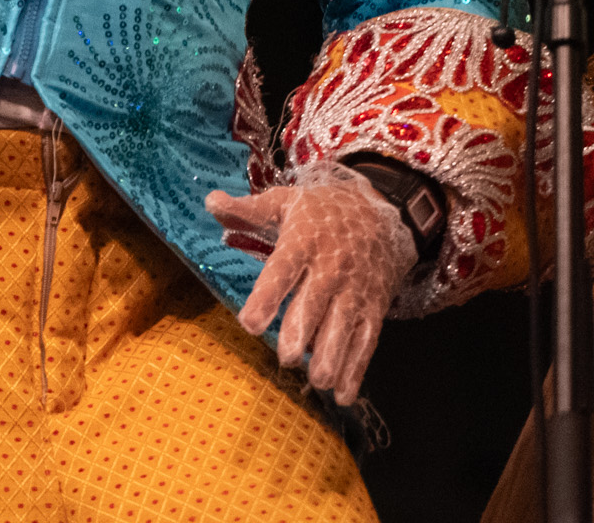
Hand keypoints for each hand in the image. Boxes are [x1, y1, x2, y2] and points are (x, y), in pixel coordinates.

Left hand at [207, 160, 413, 402]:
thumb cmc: (324, 210)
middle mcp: (330, 268)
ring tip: (315, 380)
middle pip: (314, 305)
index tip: (249, 323)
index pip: (283, 271)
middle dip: (300, 334)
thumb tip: (210, 201)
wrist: (385, 210)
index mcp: (303, 242)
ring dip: (331, 356)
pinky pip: (367, 340)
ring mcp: (355, 290)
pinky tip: (343, 394)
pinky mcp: (374, 307)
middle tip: (284, 358)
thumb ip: (247, 209)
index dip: (267, 297)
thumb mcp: (285, 201)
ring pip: (343, 327)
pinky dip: (356, 369)